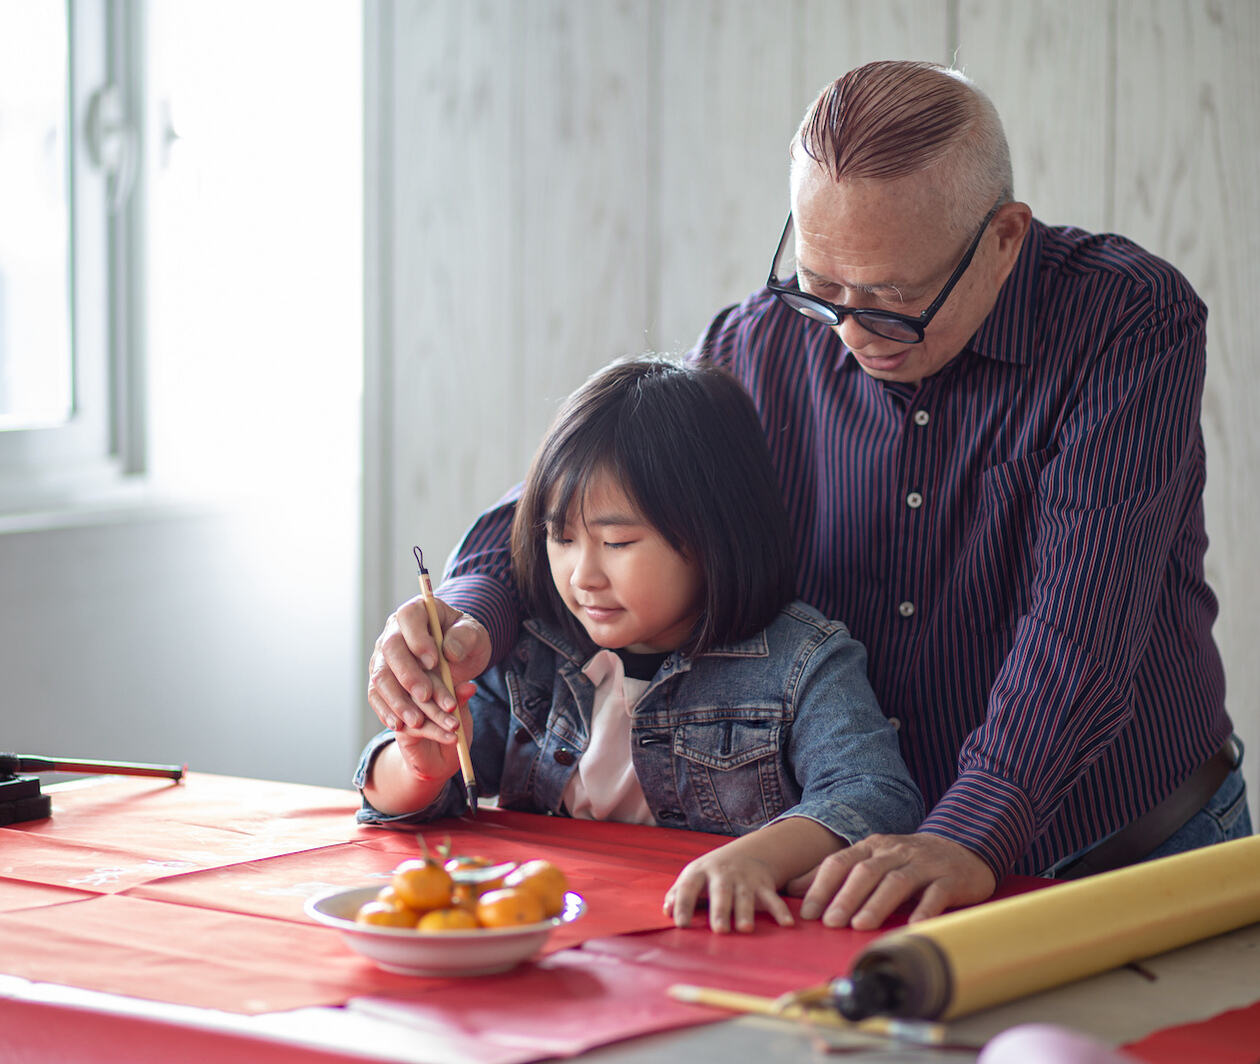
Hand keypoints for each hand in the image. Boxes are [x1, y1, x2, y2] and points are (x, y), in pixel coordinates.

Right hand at [367, 594, 490, 741]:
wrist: (459, 657)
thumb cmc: (464, 641)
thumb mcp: (475, 635)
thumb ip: (465, 638)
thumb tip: (449, 651)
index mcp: (416, 612)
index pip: (408, 618)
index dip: (418, 639)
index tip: (435, 660)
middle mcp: (394, 632)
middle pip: (390, 651)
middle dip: (408, 675)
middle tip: (426, 696)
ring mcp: (383, 657)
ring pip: (381, 678)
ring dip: (398, 701)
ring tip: (418, 721)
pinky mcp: (382, 680)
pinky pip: (377, 696)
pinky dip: (387, 712)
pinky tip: (399, 725)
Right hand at [392, 688, 476, 782]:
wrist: (441, 761)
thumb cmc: (452, 730)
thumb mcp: (461, 712)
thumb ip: (461, 698)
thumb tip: (470, 685)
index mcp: (428, 679)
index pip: (430, 674)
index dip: (441, 687)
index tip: (453, 703)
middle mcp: (412, 690)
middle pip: (420, 689)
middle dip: (439, 703)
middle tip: (455, 716)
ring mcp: (403, 707)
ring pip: (416, 707)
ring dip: (438, 717)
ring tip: (456, 727)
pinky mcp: (399, 727)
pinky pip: (414, 726)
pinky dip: (435, 732)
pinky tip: (450, 738)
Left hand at [663, 841, 794, 933]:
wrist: (747, 852)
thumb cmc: (712, 874)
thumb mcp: (694, 877)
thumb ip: (678, 893)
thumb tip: (666, 910)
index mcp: (700, 872)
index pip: (688, 888)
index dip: (683, 904)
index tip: (680, 923)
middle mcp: (723, 874)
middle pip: (721, 892)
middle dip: (720, 910)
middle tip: (719, 930)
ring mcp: (744, 879)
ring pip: (745, 896)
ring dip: (746, 912)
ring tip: (744, 929)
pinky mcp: (763, 884)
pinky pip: (773, 898)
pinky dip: (780, 911)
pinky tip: (786, 924)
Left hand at [787, 833, 996, 929]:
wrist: (963, 849)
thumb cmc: (908, 861)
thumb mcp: (871, 860)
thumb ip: (835, 873)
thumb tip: (792, 888)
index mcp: (872, 846)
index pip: (840, 862)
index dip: (822, 885)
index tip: (808, 912)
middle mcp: (895, 851)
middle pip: (866, 871)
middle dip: (845, 897)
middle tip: (830, 922)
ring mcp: (923, 864)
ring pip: (896, 881)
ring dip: (876, 904)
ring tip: (860, 926)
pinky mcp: (949, 879)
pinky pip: (936, 894)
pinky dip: (924, 910)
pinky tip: (913, 926)